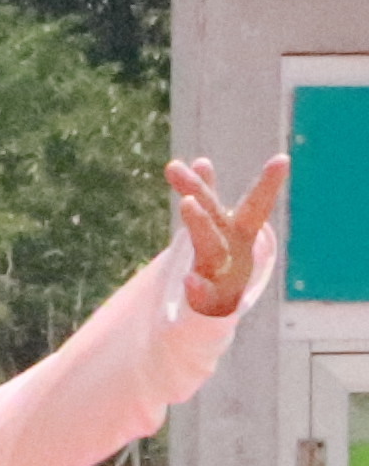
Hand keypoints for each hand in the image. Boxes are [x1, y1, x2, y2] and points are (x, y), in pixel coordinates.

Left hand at [175, 153, 287, 317]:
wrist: (219, 306)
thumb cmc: (222, 257)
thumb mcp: (215, 224)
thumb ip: (206, 193)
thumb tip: (201, 161)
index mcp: (238, 231)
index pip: (253, 204)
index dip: (268, 183)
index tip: (282, 159)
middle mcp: (234, 249)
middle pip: (217, 219)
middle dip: (204, 194)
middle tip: (182, 171)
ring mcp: (223, 274)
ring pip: (212, 248)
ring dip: (200, 225)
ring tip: (187, 202)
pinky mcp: (210, 300)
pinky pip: (204, 295)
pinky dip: (198, 288)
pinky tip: (188, 280)